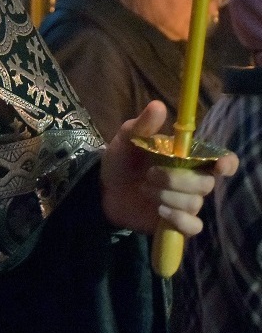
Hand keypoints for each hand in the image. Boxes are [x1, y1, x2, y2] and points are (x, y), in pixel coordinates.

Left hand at [100, 100, 237, 234]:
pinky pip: (192, 226)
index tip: (218, 166)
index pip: (222, 160)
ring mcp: (187, 202)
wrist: (106, 189)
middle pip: (206, 183)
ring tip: (145, 188)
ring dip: (167, 196)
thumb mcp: (127, 138)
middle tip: (150, 174)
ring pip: (195, 203)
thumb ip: (144, 124)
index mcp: (187, 156)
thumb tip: (159, 106)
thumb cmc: (122, 159)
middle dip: (176, 179)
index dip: (226, 163)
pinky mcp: (179, 223)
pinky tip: (159, 211)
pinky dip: (177, 219)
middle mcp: (193, 179)